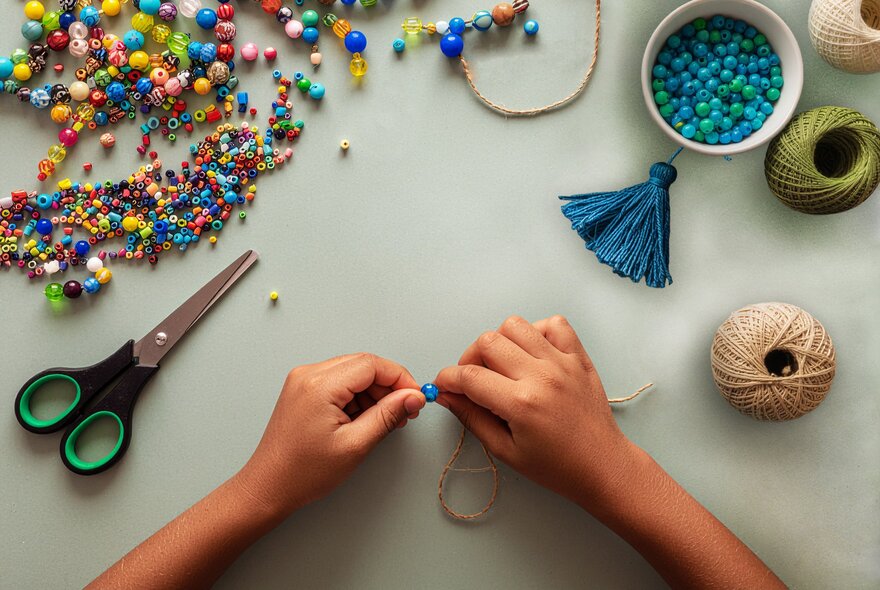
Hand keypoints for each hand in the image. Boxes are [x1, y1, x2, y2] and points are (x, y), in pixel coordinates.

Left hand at [235, 353, 425, 517]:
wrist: (269, 486)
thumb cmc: (304, 472)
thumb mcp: (355, 445)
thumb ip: (388, 416)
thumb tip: (413, 397)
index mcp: (320, 385)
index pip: (372, 364)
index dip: (399, 378)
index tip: (415, 397)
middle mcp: (309, 375)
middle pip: (363, 365)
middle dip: (388, 385)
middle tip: (405, 410)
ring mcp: (303, 380)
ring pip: (353, 372)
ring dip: (374, 392)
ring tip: (385, 420)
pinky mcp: (303, 389)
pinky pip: (339, 382)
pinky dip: (357, 396)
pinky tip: (365, 418)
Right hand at [434, 315, 636, 508]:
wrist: (603, 466)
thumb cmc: (557, 466)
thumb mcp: (506, 451)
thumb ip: (472, 418)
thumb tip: (446, 395)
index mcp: (521, 404)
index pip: (470, 376)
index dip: (447, 379)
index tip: (443, 385)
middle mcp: (541, 376)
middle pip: (488, 342)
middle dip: (469, 359)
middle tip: (472, 379)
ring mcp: (562, 362)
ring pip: (515, 325)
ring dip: (499, 342)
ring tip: (501, 365)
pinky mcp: (579, 357)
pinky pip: (553, 324)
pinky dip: (535, 332)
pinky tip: (530, 354)